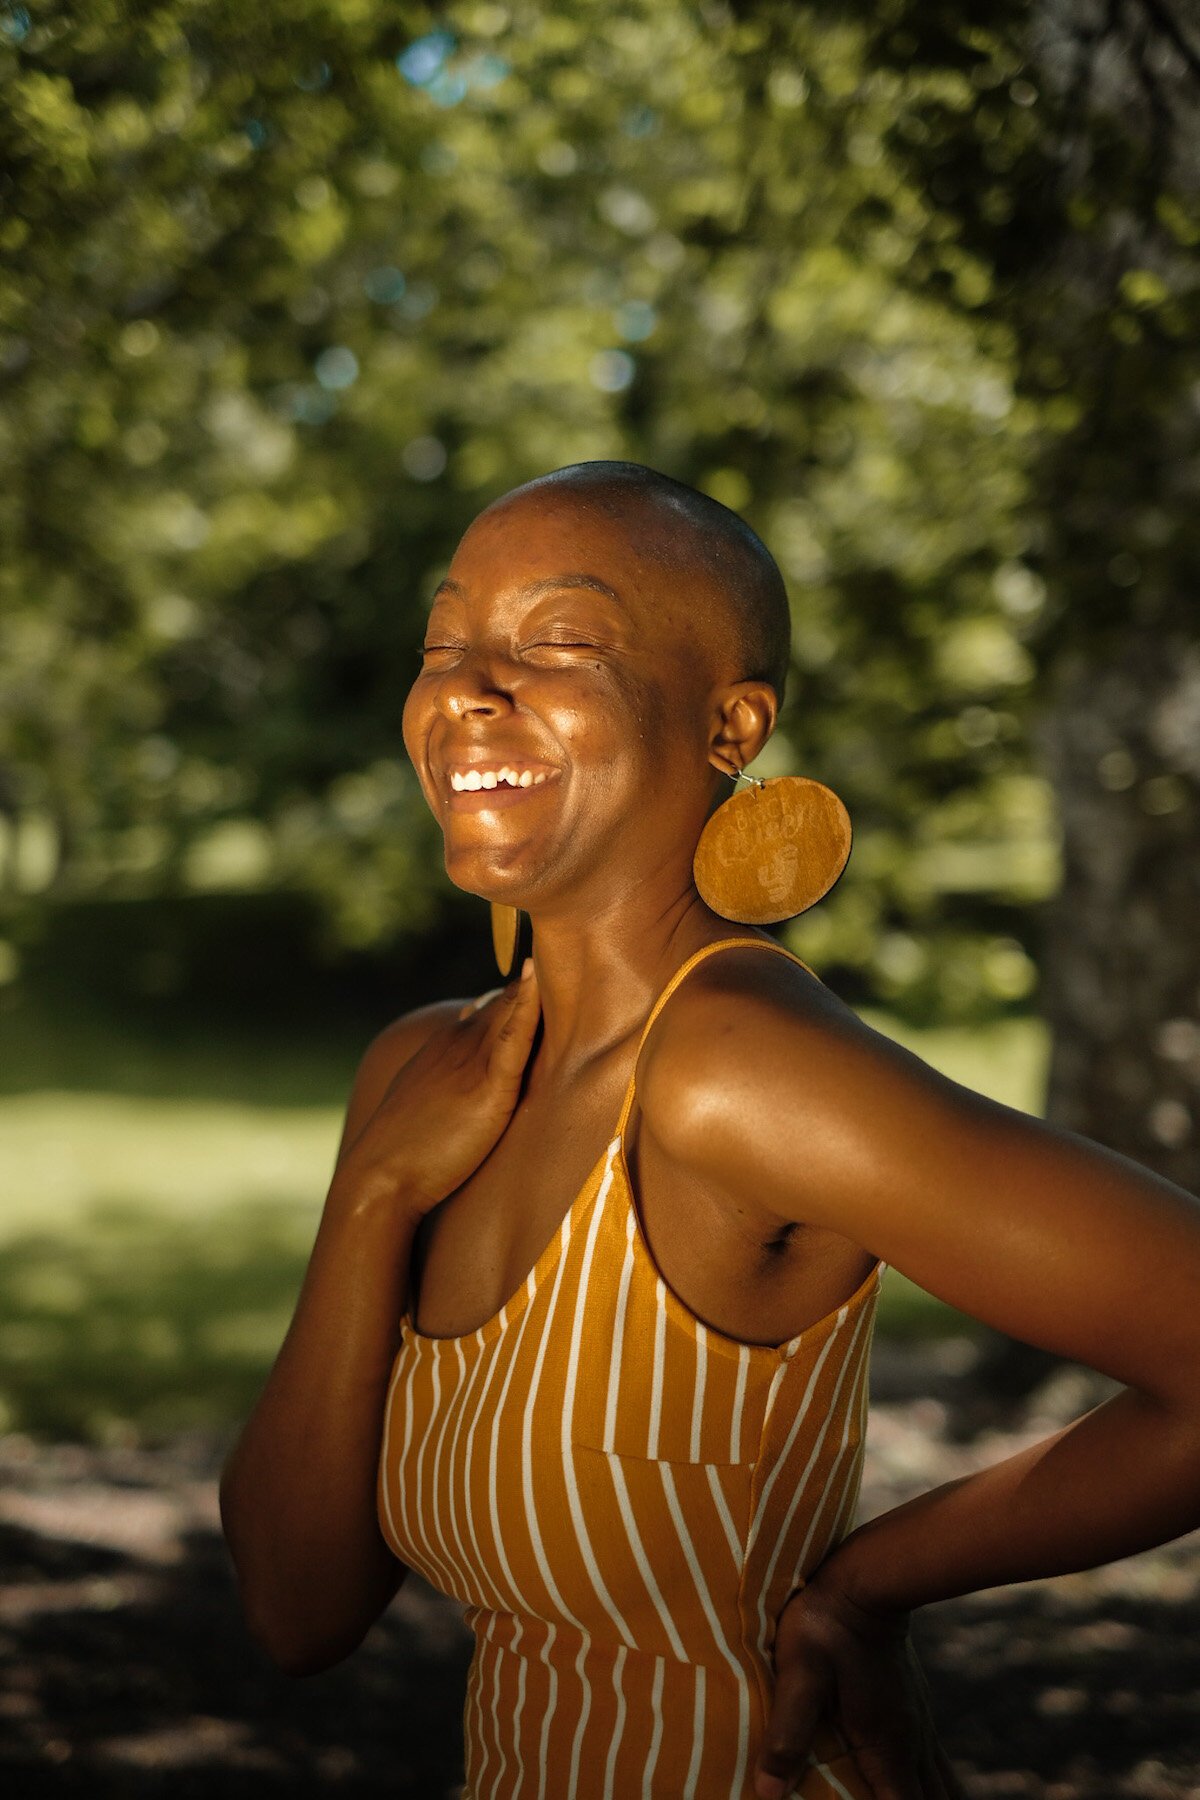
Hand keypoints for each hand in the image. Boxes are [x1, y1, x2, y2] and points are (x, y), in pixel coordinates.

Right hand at [335, 958, 541, 1215]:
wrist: (380, 1176)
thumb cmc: (404, 1151)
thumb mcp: (426, 1102)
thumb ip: (449, 1084)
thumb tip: (474, 1082)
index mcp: (446, 1045)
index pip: (492, 1008)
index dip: (521, 993)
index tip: (549, 971)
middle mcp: (458, 1042)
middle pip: (506, 999)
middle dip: (537, 980)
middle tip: (571, 944)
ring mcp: (472, 1060)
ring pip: (511, 1008)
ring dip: (536, 982)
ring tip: (565, 944)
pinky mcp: (487, 1085)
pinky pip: (513, 1036)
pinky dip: (526, 1005)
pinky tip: (537, 976)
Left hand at [754, 1570, 963, 1798]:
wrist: (867, 1577)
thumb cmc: (825, 1624)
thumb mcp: (799, 1677)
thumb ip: (787, 1734)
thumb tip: (768, 1792)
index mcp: (886, 1747)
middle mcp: (912, 1743)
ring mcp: (920, 1723)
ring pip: (940, 1786)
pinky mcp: (916, 1705)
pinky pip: (935, 1760)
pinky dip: (928, 1785)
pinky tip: (910, 1785)